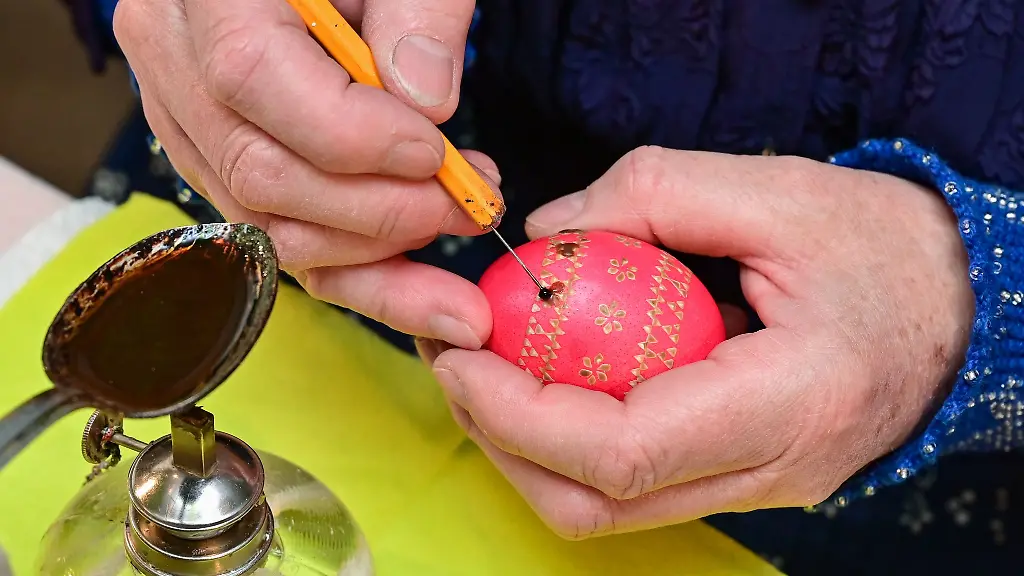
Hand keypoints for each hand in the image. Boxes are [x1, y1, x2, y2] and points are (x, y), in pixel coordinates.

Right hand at [114, 0, 490, 348]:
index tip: (438, 154)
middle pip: (257, 172)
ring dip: (373, 250)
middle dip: (377, 210)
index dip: (354, 138)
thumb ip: (416, 12)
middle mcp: (172, 59)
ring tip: (455, 220)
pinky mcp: (218, 167)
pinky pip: (278, 239)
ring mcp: (185, 121)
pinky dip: (355, 268)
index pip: (252, 78)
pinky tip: (417, 283)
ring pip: (264, 225)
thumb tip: (427, 102)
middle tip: (468, 204)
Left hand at [423, 147, 973, 538]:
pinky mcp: (736, 475)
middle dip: (500, 440)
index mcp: (787, 405)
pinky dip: (569, 442)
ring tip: (486, 370)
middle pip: (597, 503)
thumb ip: (653, 194)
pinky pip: (632, 483)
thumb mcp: (778, 190)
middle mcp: (767, 471)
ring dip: (525, 447)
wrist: (957, 307)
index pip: (623, 451)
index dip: (519, 412)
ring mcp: (751, 487)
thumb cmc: (884, 249)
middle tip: (455, 363)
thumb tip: (548, 232)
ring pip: (605, 507)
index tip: (463, 354)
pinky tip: (548, 379)